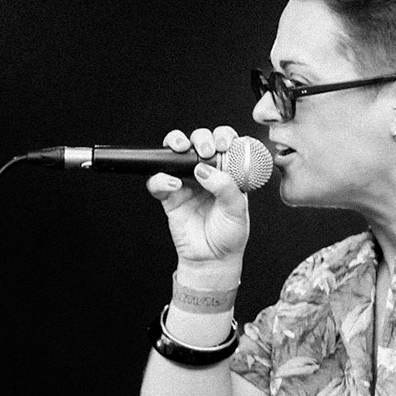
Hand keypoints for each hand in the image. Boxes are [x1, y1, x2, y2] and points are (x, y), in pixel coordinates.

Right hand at [148, 126, 251, 269]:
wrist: (212, 259)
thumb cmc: (229, 234)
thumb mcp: (237, 209)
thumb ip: (225, 187)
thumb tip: (205, 169)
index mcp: (227, 171)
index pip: (224, 143)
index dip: (223, 136)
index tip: (224, 143)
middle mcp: (206, 172)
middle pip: (198, 142)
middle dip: (200, 138)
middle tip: (205, 150)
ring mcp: (186, 182)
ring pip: (175, 153)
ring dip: (176, 143)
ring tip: (182, 150)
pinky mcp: (169, 196)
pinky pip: (158, 181)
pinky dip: (161, 178)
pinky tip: (173, 184)